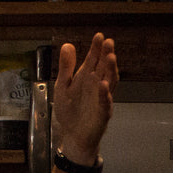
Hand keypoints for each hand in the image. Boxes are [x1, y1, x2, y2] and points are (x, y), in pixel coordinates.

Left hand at [51, 33, 117, 167]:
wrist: (73, 136)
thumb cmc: (70, 111)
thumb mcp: (62, 86)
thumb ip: (66, 67)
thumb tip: (67, 45)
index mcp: (86, 78)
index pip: (93, 60)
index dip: (96, 48)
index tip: (99, 36)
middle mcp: (97, 86)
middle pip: (104, 68)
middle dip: (107, 55)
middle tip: (109, 42)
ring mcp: (101, 99)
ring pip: (109, 82)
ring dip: (110, 71)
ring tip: (110, 58)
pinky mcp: (102, 114)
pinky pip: (105, 103)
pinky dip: (104, 94)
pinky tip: (102, 85)